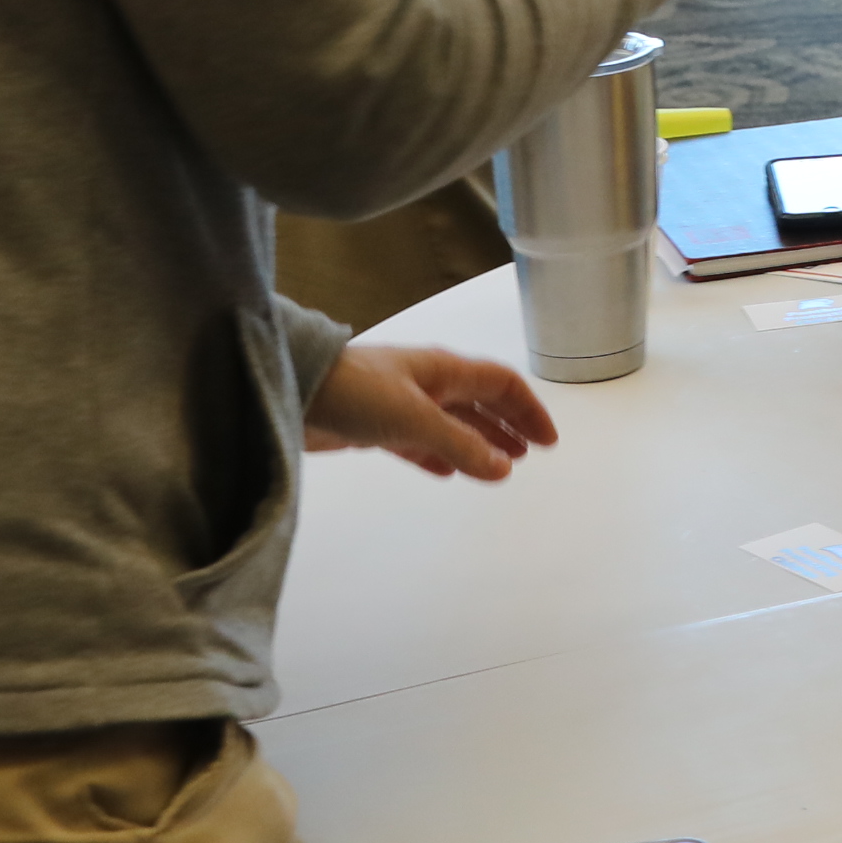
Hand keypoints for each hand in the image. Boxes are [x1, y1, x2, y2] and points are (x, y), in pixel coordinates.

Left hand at [304, 343, 558, 477]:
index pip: (502, 384)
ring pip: (454, 424)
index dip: (528, 409)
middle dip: (508, 425)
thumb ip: (461, 446)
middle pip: (481, 402)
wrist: (293, 392)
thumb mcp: (417, 419)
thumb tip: (505, 469)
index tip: (547, 439)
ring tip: (499, 465)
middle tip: (530, 452)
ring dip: (479, 442)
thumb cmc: (355, 393)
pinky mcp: (377, 426)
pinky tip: (447, 472)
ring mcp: (402, 403)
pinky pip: (421, 441)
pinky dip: (440, 455)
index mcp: (444, 370)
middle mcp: (428, 383)